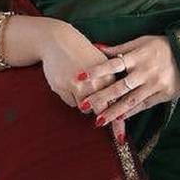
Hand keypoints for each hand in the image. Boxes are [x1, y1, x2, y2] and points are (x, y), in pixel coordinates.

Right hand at [38, 21, 125, 144]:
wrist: (59, 40)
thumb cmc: (81, 52)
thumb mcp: (100, 63)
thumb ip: (109, 82)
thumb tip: (114, 103)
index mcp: (109, 75)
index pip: (116, 102)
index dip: (118, 122)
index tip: (121, 138)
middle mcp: (96, 82)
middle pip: (101, 110)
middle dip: (106, 122)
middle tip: (118, 139)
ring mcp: (79, 86)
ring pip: (84, 108)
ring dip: (84, 104)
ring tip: (79, 89)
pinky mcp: (64, 87)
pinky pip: (70, 102)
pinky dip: (70, 97)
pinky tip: (68, 83)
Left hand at [76, 35, 179, 128]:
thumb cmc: (162, 46)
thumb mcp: (142, 41)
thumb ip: (120, 48)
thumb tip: (96, 47)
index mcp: (138, 56)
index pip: (112, 64)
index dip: (95, 71)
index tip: (79, 77)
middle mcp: (145, 72)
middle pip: (119, 87)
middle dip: (100, 98)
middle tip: (83, 106)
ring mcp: (154, 85)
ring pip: (130, 101)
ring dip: (113, 112)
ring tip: (98, 121)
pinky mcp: (163, 95)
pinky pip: (143, 105)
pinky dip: (131, 113)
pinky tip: (118, 120)